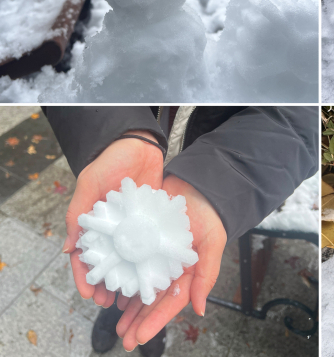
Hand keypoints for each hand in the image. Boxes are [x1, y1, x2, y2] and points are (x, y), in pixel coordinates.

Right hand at [63, 130, 164, 308]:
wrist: (140, 144)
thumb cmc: (110, 161)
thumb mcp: (90, 185)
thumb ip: (79, 215)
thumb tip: (67, 249)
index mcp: (93, 222)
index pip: (85, 255)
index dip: (84, 276)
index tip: (88, 294)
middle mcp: (112, 227)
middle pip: (108, 262)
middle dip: (107, 283)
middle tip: (109, 303)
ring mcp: (133, 225)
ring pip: (129, 258)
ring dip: (127, 276)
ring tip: (130, 296)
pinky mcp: (151, 220)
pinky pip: (149, 244)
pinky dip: (148, 260)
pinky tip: (152, 274)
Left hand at [115, 175, 226, 351]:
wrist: (196, 184)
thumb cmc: (209, 213)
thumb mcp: (213, 242)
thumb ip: (207, 275)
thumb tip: (199, 310)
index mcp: (188, 271)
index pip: (171, 302)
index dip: (156, 320)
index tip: (139, 337)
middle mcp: (171, 268)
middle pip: (153, 300)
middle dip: (139, 320)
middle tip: (123, 337)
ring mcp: (156, 256)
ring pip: (140, 286)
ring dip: (129, 306)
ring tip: (116, 322)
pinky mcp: (142, 242)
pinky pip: (130, 264)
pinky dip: (123, 279)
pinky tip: (113, 291)